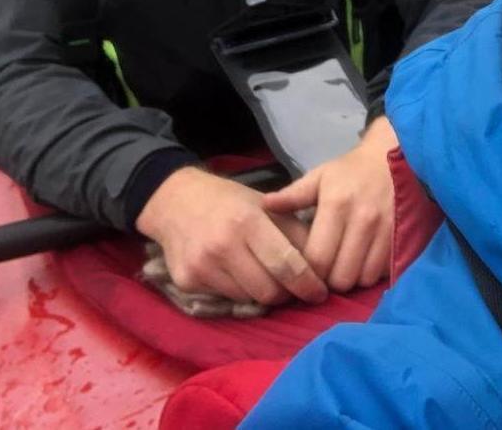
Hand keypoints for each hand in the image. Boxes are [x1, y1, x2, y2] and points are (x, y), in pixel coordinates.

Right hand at [135, 167, 328, 306]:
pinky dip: (241, 292)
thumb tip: (324, 265)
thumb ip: (295, 233)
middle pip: (268, 290)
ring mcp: (201, 266)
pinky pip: (226, 299)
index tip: (320, 293)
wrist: (177, 202)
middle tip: (296, 288)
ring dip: (264, 294)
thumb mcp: (267, 206)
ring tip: (268, 278)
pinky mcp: (186, 283)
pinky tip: (241, 275)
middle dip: (287, 293)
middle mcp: (222, 245)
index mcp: (247, 221)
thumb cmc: (231, 203)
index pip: (285, 263)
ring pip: (248, 299)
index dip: (306, 283)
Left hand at [261, 115, 398, 291]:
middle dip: (329, 281)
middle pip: (340, 277)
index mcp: (336, 205)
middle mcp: (363, 220)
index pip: (317, 259)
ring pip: (363, 280)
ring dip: (351, 279)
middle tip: (326, 271)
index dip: (307, 272)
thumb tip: (265, 206)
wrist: (396, 156)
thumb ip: (293, 195)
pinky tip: (364, 262)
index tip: (305, 269)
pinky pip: (383, 273)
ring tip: (345, 266)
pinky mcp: (403, 238)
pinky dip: (371, 274)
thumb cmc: (352, 171)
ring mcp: (387, 231)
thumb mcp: (320, 176)